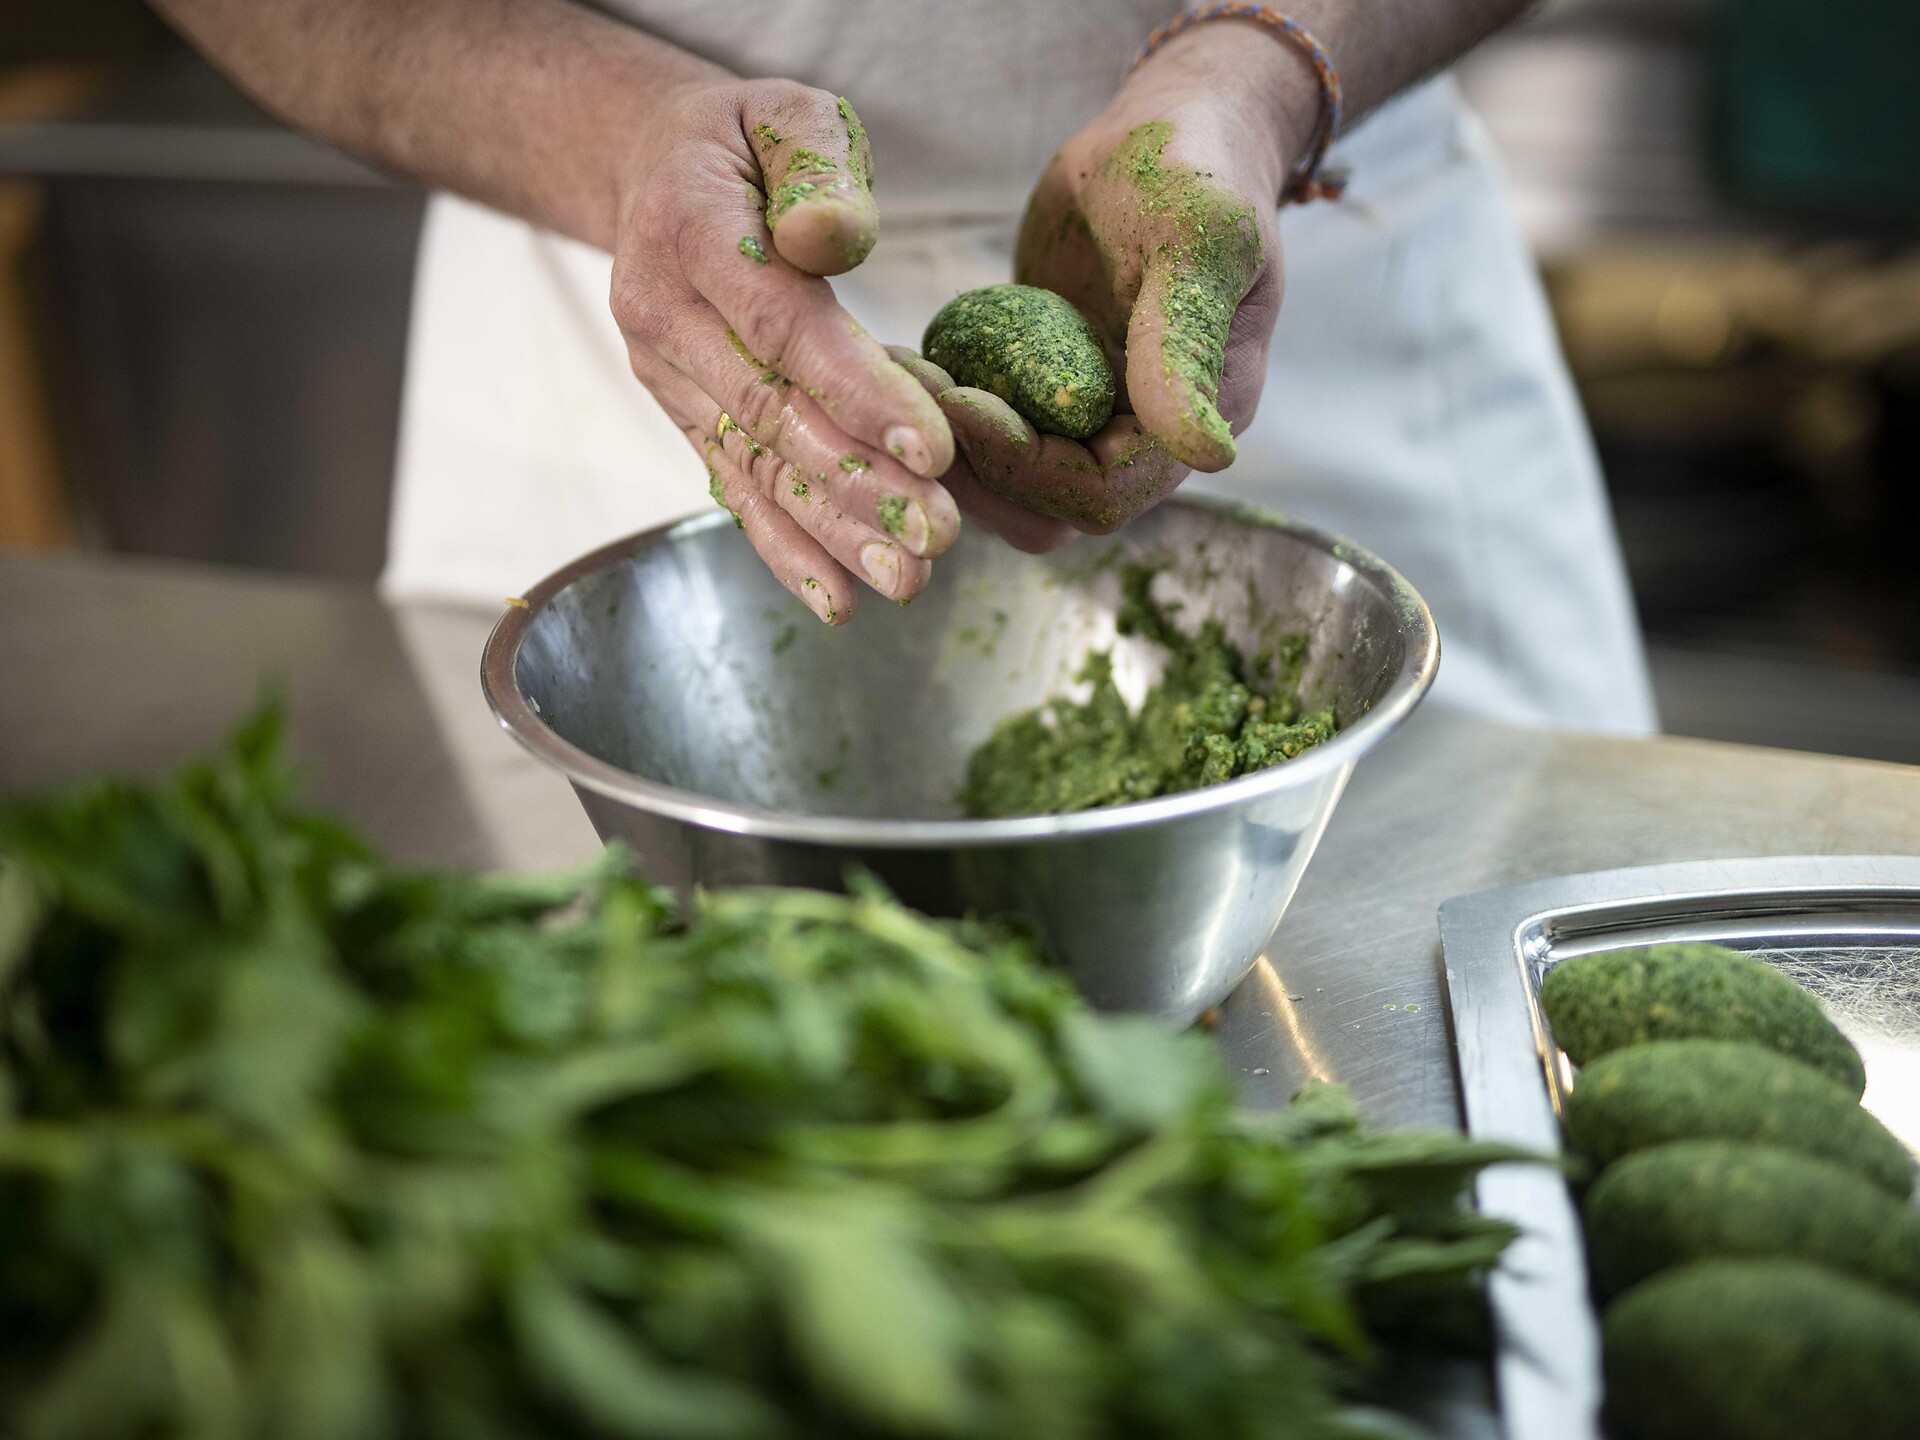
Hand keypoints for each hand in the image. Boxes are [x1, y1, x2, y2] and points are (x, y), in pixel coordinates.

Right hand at [609, 82, 958, 622]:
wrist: (650, 168)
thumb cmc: (744, 139)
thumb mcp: (784, 110)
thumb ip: (817, 164)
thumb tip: (829, 237)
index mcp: (688, 232)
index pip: (781, 326)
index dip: (856, 391)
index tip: (933, 447)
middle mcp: (662, 316)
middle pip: (769, 414)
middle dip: (857, 484)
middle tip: (937, 536)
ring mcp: (666, 375)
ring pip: (753, 465)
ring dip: (831, 532)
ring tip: (906, 580)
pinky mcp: (683, 415)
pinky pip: (733, 487)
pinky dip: (785, 548)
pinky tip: (838, 601)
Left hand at [935, 23, 1319, 539]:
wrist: (1167, 126)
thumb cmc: (1196, 167)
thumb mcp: (1200, 243)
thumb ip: (1188, 348)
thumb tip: (1209, 455)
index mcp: (1195, 418)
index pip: (1102, 492)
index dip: (1028, 466)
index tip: (964, 402)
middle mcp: (1144, 436)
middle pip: (1046, 507)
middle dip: (972, 463)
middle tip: (905, 396)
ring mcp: (1091, 415)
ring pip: (1009, 482)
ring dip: (949, 444)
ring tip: (896, 375)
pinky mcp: (1044, 388)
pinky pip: (988, 428)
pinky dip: (944, 407)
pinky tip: (903, 358)